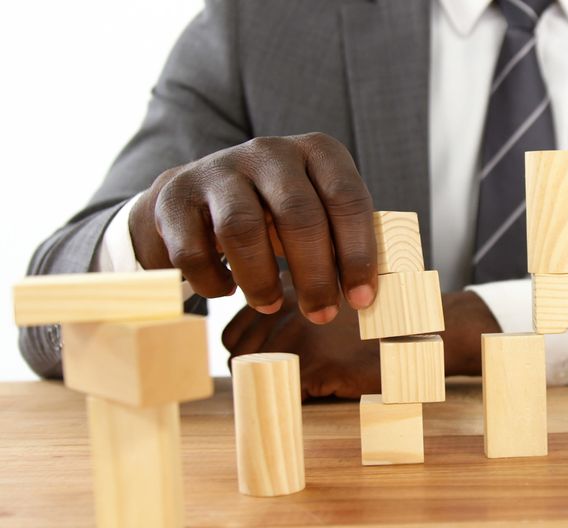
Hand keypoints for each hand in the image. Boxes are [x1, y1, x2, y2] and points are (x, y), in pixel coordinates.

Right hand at [130, 133, 377, 323]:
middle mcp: (269, 151)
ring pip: (242, 229)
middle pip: (298, 215)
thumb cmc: (276, 212)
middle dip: (315, 275)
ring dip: (262, 280)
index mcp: (317, 151)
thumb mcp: (318, 212)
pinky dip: (214, 282)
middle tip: (323, 314)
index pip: (347, 199)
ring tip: (271, 306)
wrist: (198, 195)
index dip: (358, 253)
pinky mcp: (176, 197)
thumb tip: (371, 297)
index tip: (362, 300)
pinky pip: (194, 249)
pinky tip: (228, 291)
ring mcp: (219, 169)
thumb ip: (345, 241)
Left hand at [223, 281, 500, 399]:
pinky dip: (301, 398)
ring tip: (304, 383)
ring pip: (257, 375)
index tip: (266, 361)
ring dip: (274, 385)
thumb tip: (259, 352)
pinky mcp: (318, 363)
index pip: (233, 330)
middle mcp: (288, 308)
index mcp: (289, 289)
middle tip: (282, 378)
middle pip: (237, 354)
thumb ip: (297, 312)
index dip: (246, 351)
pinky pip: (288, 393)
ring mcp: (300, 334)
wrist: (425, 327)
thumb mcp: (333, 298)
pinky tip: (326, 388)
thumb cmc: (381, 320)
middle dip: (254, 370)